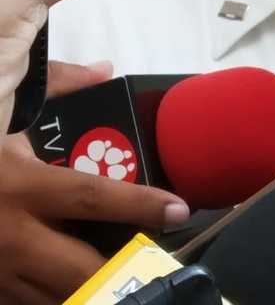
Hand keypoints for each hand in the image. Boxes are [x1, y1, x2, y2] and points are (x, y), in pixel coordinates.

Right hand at [0, 60, 189, 303]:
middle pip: (80, 269)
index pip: (92, 197)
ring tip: (129, 280)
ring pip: (56, 298)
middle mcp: (9, 235)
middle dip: (124, 273)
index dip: (140, 206)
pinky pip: (24, 304)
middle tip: (160, 264)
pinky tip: (77, 288)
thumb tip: (103, 69)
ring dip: (95, 291)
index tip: (180, 209)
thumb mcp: (0, 110)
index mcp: (20, 186)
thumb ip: (55, 86)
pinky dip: (54, 298)